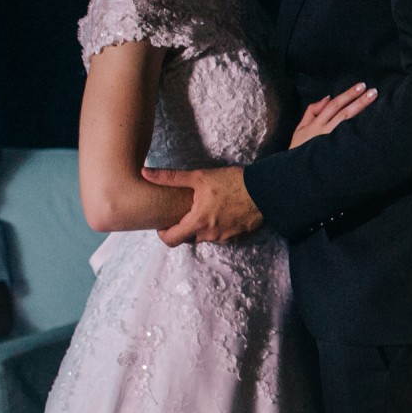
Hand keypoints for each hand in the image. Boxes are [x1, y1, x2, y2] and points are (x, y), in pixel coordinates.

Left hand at [143, 166, 263, 245]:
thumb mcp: (199, 177)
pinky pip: (220, 236)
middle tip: (183, 212)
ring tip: (204, 209)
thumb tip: (144, 172)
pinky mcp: (238, 236)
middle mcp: (210, 235)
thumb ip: (170, 177)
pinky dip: (216, 227)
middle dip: (182, 228)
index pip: (171, 240)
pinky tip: (221, 212)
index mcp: (198, 223)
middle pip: (187, 238)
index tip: (163, 222)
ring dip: (200, 227)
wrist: (266, 191)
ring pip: (204, 237)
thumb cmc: (233, 183)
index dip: (162, 233)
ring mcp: (225, 238)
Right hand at [291, 82, 376, 148]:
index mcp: (316, 125)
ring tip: (374, 100)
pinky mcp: (338, 151)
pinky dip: (361, 129)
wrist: (298, 170)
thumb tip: (328, 97)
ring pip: (349, 123)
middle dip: (358, 100)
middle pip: (344, 112)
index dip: (348, 95)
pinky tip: (373, 122)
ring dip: (362, 110)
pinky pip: (350, 138)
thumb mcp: (301, 128)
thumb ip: (313, 111)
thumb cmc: (300, 148)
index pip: (334, 105)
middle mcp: (326, 132)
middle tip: (373, 91)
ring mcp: (333, 142)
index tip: (361, 86)